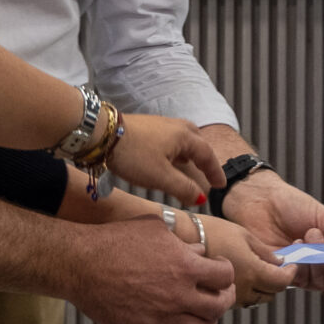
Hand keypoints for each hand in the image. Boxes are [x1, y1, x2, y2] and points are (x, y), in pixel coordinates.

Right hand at [65, 217, 235, 323]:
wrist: (81, 264)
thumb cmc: (116, 240)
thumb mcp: (155, 228)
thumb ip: (182, 242)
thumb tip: (199, 252)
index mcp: (186, 267)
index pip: (225, 276)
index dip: (226, 270)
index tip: (220, 267)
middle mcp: (178, 295)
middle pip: (219, 307)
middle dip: (225, 298)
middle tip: (221, 292)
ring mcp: (161, 317)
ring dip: (205, 318)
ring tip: (202, 309)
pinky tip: (171, 318)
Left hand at [109, 113, 224, 204]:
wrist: (102, 134)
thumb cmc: (133, 154)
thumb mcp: (161, 177)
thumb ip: (183, 188)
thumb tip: (201, 198)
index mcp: (184, 136)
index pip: (207, 154)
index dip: (215, 171)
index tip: (221, 184)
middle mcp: (175, 126)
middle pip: (197, 141)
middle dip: (204, 157)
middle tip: (208, 172)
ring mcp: (160, 124)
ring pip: (183, 138)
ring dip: (189, 152)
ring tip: (189, 165)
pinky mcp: (147, 127)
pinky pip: (170, 138)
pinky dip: (175, 149)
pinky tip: (166, 158)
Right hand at [199, 215, 296, 306]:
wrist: (182, 239)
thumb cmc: (211, 231)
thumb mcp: (244, 235)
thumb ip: (265, 252)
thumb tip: (281, 262)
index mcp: (252, 271)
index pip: (282, 282)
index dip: (290, 273)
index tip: (291, 265)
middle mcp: (242, 289)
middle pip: (271, 294)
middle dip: (276, 281)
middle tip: (272, 265)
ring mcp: (228, 297)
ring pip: (256, 300)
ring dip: (260, 288)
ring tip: (252, 270)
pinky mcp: (218, 299)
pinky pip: (239, 302)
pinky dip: (245, 293)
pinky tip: (237, 277)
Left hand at [219, 173, 323, 305]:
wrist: (260, 199)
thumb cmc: (291, 205)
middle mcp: (321, 269)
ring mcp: (302, 274)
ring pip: (320, 286)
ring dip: (318, 263)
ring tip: (308, 235)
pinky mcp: (282, 276)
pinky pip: (296, 281)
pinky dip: (298, 264)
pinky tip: (293, 245)